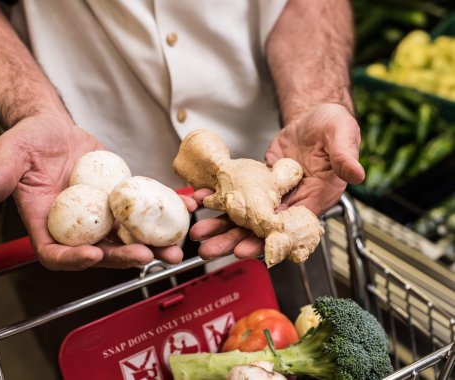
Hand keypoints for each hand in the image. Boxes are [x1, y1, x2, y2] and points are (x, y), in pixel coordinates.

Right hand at [0, 114, 196, 269]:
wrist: (54, 130)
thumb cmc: (29, 142)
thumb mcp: (11, 154)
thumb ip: (1, 176)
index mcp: (47, 224)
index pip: (56, 253)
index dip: (73, 259)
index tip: (92, 255)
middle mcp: (77, 226)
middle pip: (100, 251)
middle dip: (125, 257)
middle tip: (149, 257)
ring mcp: (101, 215)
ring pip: (128, 236)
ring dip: (153, 244)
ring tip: (176, 248)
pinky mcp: (120, 200)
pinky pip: (142, 209)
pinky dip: (164, 210)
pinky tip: (186, 207)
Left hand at [189, 103, 363, 259]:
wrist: (314, 119)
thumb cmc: (333, 127)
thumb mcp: (342, 135)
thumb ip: (345, 156)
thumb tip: (356, 173)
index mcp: (315, 199)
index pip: (290, 228)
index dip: (267, 241)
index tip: (245, 250)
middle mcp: (293, 202)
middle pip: (261, 229)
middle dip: (235, 240)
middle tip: (210, 249)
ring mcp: (274, 195)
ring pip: (246, 216)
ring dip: (223, 225)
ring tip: (199, 233)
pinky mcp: (259, 183)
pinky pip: (239, 195)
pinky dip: (220, 199)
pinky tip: (201, 201)